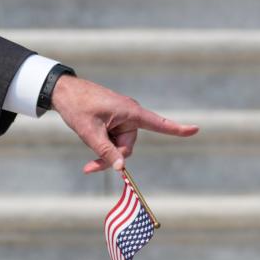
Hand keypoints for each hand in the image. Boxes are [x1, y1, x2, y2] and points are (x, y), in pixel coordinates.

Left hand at [49, 75, 198, 172]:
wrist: (63, 91)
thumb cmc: (78, 107)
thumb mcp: (90, 133)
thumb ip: (106, 152)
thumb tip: (122, 169)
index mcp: (130, 112)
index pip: (158, 124)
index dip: (177, 129)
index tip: (196, 129)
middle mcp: (130, 114)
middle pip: (129, 146)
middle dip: (112, 157)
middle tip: (89, 167)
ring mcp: (122, 117)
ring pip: (119, 146)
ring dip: (105, 152)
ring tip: (86, 146)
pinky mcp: (114, 120)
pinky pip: (113, 139)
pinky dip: (103, 146)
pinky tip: (89, 145)